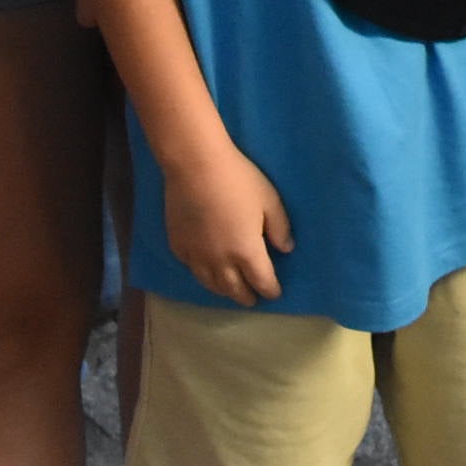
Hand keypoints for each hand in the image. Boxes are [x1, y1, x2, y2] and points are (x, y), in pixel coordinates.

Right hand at [164, 138, 290, 306]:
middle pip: (235, 290)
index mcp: (246, 252)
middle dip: (246, 296)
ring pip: (211, 285)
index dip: (270, 289)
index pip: (262, 281)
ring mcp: (196, 257)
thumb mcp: (270, 200)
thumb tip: (287, 249)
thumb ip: (280, 228)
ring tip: (230, 291)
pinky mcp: (178, 247)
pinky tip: (205, 271)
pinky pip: (192, 269)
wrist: (195, 166)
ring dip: (224, 291)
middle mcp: (220, 262)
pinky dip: (202, 275)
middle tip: (253, 299)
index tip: (275, 293)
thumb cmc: (239, 180)